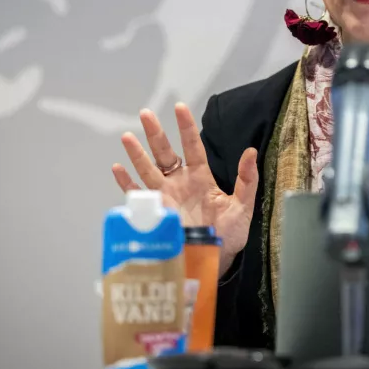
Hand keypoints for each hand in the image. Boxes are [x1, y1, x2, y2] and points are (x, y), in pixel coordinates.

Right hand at [112, 103, 258, 276]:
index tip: (180, 107)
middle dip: (156, 134)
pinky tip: (117, 169)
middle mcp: (180, 183)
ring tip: (127, 136)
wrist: (214, 260)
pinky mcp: (157, 213)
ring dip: (137, 154)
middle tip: (146, 113)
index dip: (186, 128)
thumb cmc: (229, 233)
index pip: (193, 147)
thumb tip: (250, 151)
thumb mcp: (243, 205)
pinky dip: (127, 183)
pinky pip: (139, 196)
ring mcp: (166, 197)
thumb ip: (247, 179)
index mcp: (200, 177)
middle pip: (165, 153)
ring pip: (148, 170)